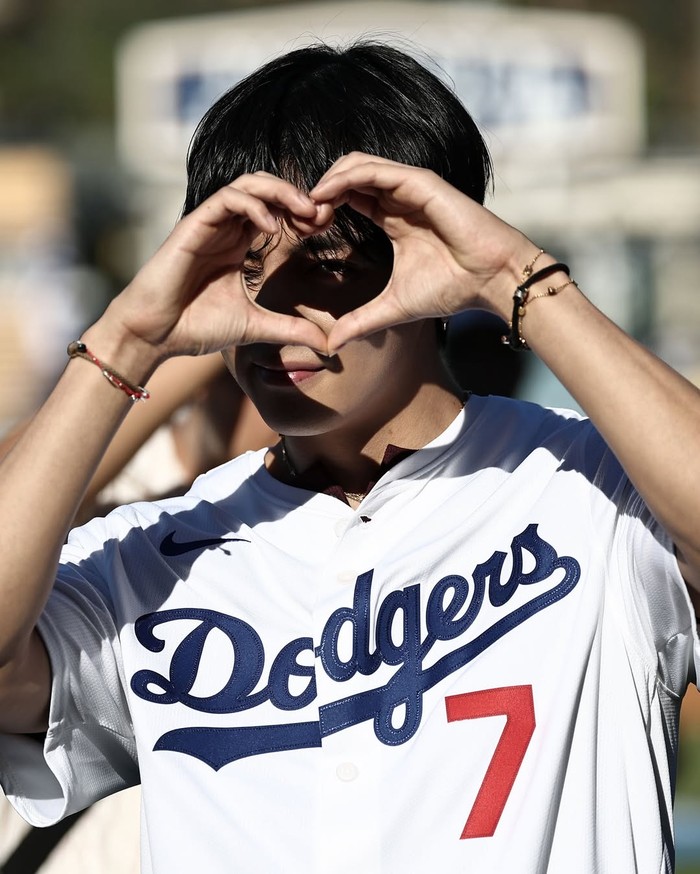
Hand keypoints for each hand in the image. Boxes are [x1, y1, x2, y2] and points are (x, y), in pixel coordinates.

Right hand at [105, 173, 333, 357]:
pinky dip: (252, 205)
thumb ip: (290, 329)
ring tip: (304, 210)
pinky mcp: (193, 226)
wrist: (155, 335)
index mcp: (238, 245)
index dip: (302, 213)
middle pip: (265, 190)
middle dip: (297, 196)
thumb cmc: (195, 327)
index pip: (276, 212)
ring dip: (279, 191)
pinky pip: (225, 199)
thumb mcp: (255, 326)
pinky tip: (271, 226)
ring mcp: (209, 224)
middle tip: (322, 213)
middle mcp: (225, 229)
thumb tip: (328, 344)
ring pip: (247, 185)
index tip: (326, 226)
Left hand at [310, 154, 535, 350]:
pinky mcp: (420, 183)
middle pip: (347, 176)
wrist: (490, 281)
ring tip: (307, 207)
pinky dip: (345, 179)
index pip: (348, 198)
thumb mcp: (393, 306)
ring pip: (356, 165)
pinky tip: (325, 196)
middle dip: (318, 193)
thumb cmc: (452, 289)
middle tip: (298, 219)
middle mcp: (399, 197)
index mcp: (393, 217)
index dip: (322, 209)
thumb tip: (331, 345)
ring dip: (327, 182)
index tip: (301, 232)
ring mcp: (410, 187)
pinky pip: (374, 170)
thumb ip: (361, 321)